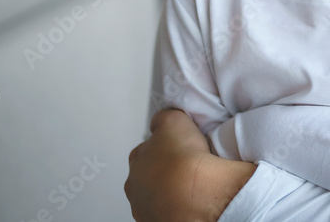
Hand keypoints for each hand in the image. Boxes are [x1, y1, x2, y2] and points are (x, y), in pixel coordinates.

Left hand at [125, 109, 255, 221]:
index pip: (144, 149)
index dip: (161, 146)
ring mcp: (147, 206)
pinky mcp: (161, 221)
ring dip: (171, 190)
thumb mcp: (173, 120)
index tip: (174, 146)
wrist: (193, 194)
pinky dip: (179, 206)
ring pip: (157, 195)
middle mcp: (136, 185)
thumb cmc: (181, 161)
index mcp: (136, 159)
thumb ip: (165, 117)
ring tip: (192, 183)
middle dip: (163, 170)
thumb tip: (162, 119)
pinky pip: (169, 211)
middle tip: (185, 165)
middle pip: (148, 174)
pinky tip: (193, 198)